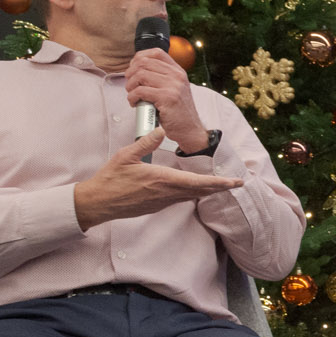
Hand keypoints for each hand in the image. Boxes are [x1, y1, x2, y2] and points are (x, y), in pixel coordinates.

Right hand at [72, 130, 241, 229]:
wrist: (98, 203)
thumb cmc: (110, 179)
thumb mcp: (126, 156)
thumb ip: (146, 142)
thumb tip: (162, 130)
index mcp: (163, 179)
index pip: (199, 182)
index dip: (219, 182)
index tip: (235, 182)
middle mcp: (167, 193)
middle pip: (201, 191)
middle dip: (220, 187)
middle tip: (237, 183)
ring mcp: (162, 202)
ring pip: (192, 196)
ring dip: (207, 190)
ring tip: (221, 184)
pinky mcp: (157, 206)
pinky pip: (180, 199)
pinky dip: (193, 193)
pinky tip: (195, 189)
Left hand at [123, 48, 207, 151]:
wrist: (189, 130)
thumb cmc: (178, 112)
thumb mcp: (175, 89)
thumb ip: (162, 78)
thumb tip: (138, 70)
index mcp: (178, 71)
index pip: (156, 53)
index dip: (140, 57)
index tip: (134, 69)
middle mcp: (177, 76)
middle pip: (144, 63)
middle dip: (130, 74)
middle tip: (130, 85)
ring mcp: (173, 86)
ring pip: (140, 75)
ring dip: (130, 86)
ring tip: (133, 95)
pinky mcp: (167, 97)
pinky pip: (140, 91)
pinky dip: (132, 97)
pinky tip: (135, 103)